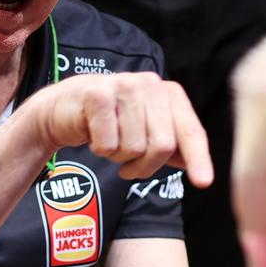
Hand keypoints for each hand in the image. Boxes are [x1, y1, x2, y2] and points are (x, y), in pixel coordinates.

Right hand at [38, 73, 212, 186]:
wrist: (62, 109)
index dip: (198, 158)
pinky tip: (93, 135)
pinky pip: (108, 144)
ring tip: (109, 143)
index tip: (203, 182)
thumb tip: (198, 169)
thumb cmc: (107, 121)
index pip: (190, 130)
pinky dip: (100, 150)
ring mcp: (123, 86)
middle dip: (144, 166)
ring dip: (118, 157)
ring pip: (134, 148)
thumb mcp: (143, 131)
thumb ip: (171, 146)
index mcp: (168, 92)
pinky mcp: (97, 95)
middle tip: (128, 167)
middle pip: (162, 145)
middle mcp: (150, 84)